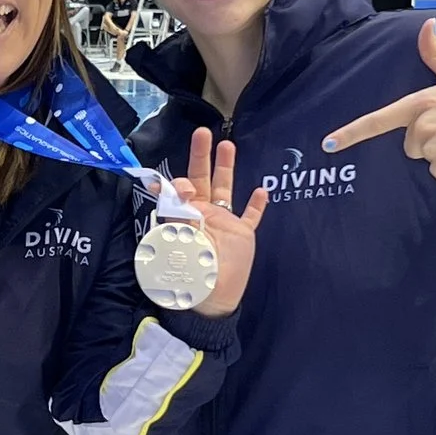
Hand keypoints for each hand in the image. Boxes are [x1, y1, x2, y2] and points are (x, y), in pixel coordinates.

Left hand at [172, 129, 268, 315]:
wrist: (212, 302)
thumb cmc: (190, 277)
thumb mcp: (180, 245)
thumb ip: (180, 218)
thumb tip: (183, 193)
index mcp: (184, 217)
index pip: (179, 192)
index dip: (175, 185)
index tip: (174, 185)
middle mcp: (203, 215)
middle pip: (201, 179)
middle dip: (201, 156)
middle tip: (202, 132)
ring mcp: (225, 223)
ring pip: (226, 189)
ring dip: (226, 167)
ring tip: (227, 144)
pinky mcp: (243, 234)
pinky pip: (251, 216)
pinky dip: (257, 204)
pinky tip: (262, 190)